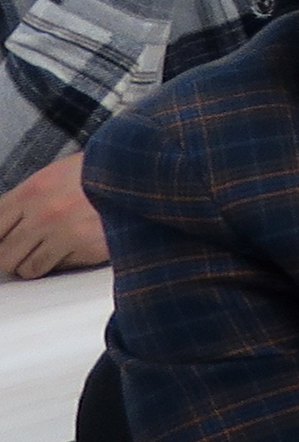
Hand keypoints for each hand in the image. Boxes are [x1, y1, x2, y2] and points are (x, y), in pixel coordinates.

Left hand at [0, 154, 106, 278]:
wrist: (140, 174)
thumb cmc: (99, 173)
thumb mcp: (54, 176)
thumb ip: (26, 200)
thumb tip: (4, 227)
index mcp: (32, 191)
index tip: (3, 241)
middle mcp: (44, 214)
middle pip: (3, 254)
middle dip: (10, 255)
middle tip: (20, 251)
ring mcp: (66, 234)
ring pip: (27, 268)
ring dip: (34, 263)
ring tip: (47, 251)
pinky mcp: (87, 249)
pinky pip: (59, 268)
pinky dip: (63, 263)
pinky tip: (73, 247)